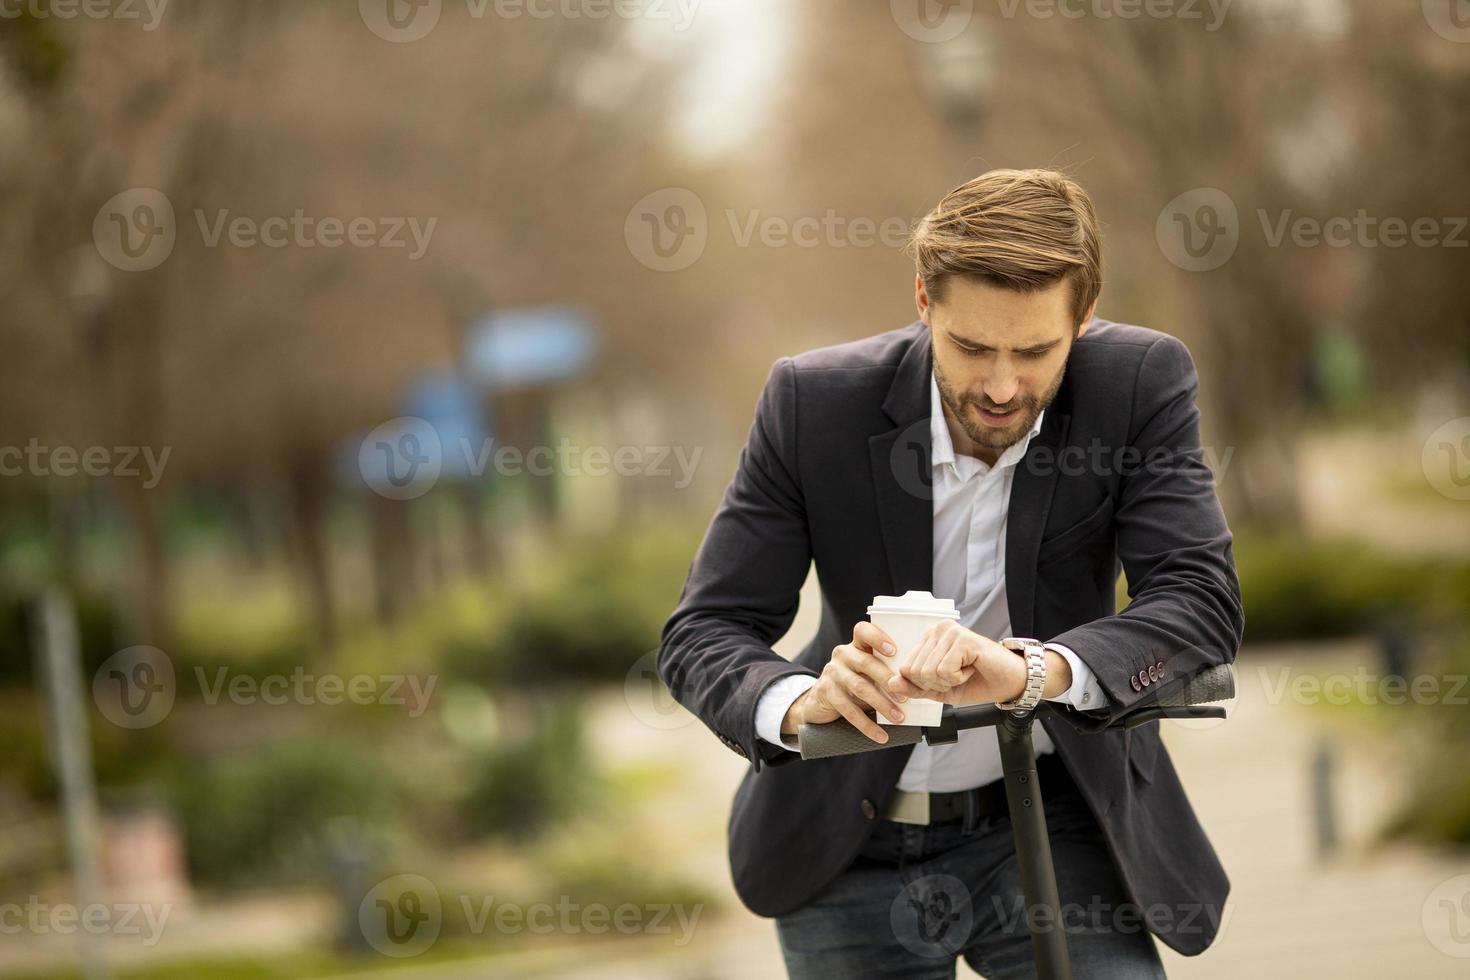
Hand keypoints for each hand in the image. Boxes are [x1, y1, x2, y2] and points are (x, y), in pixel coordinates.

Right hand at [780, 621, 907, 743]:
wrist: (820, 702)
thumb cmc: (855, 684)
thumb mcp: (868, 673)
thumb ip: (887, 672)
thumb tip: (921, 685)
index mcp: (856, 645)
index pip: (864, 631)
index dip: (877, 638)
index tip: (894, 651)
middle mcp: (843, 654)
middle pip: (866, 663)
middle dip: (888, 680)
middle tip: (905, 696)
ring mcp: (832, 672)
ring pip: (860, 687)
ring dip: (882, 704)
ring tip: (899, 718)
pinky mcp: (826, 692)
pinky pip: (849, 710)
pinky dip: (867, 725)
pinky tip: (881, 735)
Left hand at [885, 622, 1072, 704]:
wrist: (1010, 682)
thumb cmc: (977, 682)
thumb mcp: (940, 690)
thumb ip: (915, 688)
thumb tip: (891, 684)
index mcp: (929, 638)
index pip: (905, 668)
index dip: (925, 684)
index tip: (947, 679)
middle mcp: (937, 629)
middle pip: (914, 671)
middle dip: (936, 684)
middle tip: (958, 676)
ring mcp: (950, 631)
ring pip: (928, 671)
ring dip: (949, 681)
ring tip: (965, 670)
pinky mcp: (963, 639)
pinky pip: (944, 670)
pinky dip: (959, 678)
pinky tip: (972, 667)